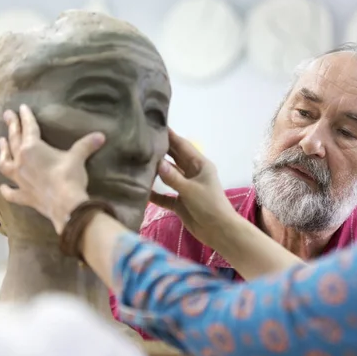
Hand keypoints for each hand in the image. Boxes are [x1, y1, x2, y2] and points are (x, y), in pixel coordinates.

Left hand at [0, 104, 104, 233]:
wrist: (66, 204)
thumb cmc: (69, 177)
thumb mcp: (78, 157)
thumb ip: (86, 145)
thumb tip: (101, 136)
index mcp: (33, 148)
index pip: (29, 128)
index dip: (26, 117)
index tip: (22, 107)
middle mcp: (21, 161)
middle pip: (14, 140)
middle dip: (11, 126)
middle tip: (7, 115)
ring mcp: (19, 179)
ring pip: (5, 162)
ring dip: (3, 151)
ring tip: (0, 142)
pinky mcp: (23, 195)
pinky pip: (11, 192)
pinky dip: (6, 189)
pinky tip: (2, 187)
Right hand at [150, 129, 236, 246]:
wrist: (219, 231)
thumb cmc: (209, 205)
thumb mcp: (190, 189)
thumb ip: (173, 177)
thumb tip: (157, 162)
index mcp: (200, 165)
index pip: (182, 146)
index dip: (170, 135)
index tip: (155, 124)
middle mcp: (192, 173)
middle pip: (174, 158)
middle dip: (160, 149)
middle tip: (141, 140)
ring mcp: (186, 188)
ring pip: (168, 175)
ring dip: (156, 171)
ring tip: (137, 160)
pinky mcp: (180, 202)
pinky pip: (165, 195)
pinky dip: (155, 193)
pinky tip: (141, 190)